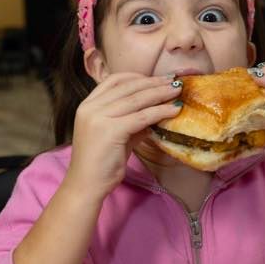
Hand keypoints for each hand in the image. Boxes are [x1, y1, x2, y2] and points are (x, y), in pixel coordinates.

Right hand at [65, 73, 182, 200]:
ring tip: (178, 91)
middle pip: (128, 87)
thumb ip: (132, 123)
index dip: (138, 77)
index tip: (158, 79)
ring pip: (137, 99)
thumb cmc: (101, 164)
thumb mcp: (117, 137)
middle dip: (154, 83)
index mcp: (88, 105)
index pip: (115, 80)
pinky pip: (142, 117)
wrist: (86, 186)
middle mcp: (91, 107)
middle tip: (175, 81)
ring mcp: (99, 117)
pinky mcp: (110, 130)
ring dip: (161, 94)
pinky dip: (160, 112)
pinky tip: (174, 110)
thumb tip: (155, 114)